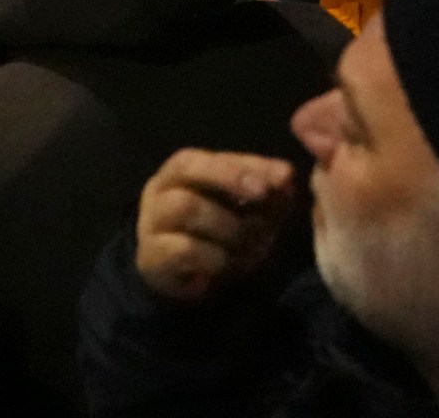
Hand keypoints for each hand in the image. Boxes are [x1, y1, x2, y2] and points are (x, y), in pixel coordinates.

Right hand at [133, 149, 298, 302]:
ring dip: (228, 225)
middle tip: (263, 192)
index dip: (248, 163)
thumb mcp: (244, 214)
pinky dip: (214, 257)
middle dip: (229, 176)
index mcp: (183, 173)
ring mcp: (152, 222)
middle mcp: (160, 190)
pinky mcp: (152, 256)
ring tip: (253, 244)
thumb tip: (286, 178)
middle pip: (186, 167)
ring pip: (185, 205)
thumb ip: (264, 194)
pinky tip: (228, 264)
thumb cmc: (214, 238)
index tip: (285, 175)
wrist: (179, 281)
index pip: (213, 156)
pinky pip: (184, 248)